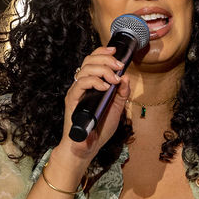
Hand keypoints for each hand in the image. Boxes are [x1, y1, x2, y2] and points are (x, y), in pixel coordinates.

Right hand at [58, 46, 129, 161]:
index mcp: (91, 85)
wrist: (87, 147)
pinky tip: (105, 87)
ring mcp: (76, 92)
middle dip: (106, 59)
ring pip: (85, 69)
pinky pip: (80, 84)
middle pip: (89, 60)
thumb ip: (122, 94)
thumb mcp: (117, 108)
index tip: (115, 51)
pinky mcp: (72, 100)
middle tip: (118, 66)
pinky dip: (94, 82)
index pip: (93, 61)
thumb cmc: (99, 129)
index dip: (103, 52)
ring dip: (102, 70)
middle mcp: (82, 86)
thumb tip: (126, 77)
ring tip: (114, 79)